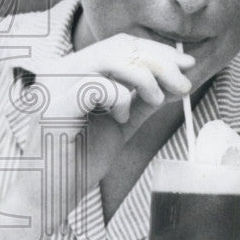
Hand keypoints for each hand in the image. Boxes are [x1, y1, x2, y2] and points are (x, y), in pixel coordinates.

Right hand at [9, 34, 194, 220]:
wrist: (53, 195)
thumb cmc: (82, 159)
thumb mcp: (123, 121)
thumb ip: (145, 99)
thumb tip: (178, 80)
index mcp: (75, 69)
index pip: (120, 45)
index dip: (156, 50)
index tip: (187, 64)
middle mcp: (61, 70)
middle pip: (119, 47)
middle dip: (160, 62)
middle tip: (184, 83)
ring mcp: (54, 86)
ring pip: (109, 59)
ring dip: (146, 77)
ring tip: (158, 100)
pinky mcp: (54, 106)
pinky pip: (97, 86)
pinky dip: (120, 99)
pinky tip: (120, 119)